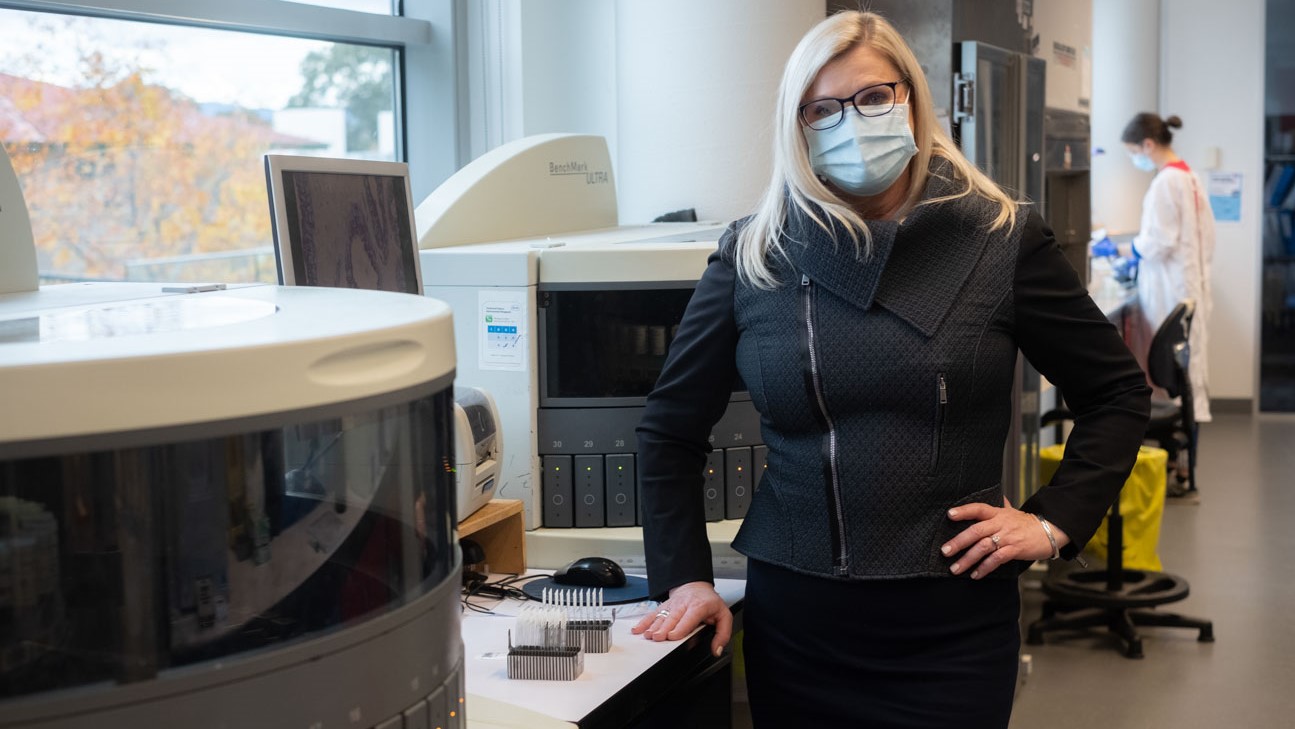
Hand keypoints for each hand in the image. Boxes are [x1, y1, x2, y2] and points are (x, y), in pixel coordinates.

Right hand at [630, 581, 731, 656]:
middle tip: (657, 638)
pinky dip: (644, 622)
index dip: (679, 627)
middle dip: (663, 628)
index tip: (671, 636)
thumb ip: (723, 634)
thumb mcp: (724, 615)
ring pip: (661, 616)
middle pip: (672, 618)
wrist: (696, 585)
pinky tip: (637, 629)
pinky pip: (653, 614)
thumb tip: (717, 650)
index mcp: (698, 607)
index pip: (688, 618)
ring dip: (653, 626)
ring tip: (647, 635)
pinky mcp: (664, 607)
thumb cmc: (709, 602)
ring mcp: (671, 606)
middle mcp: (683, 605)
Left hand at [940, 497, 1070, 578]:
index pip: (978, 508)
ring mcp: (1007, 537)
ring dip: (968, 559)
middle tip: (945, 551)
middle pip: (976, 531)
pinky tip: (975, 575)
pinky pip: (996, 559)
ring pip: (983, 547)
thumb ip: (999, 505)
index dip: (964, 510)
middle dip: (958, 542)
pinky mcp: (1015, 550)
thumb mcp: (1011, 511)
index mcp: (998, 513)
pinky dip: (984, 568)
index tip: (949, 514)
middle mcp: (1001, 523)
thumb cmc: (1026, 523)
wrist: (1049, 531)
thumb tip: (993, 495)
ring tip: (955, 569)